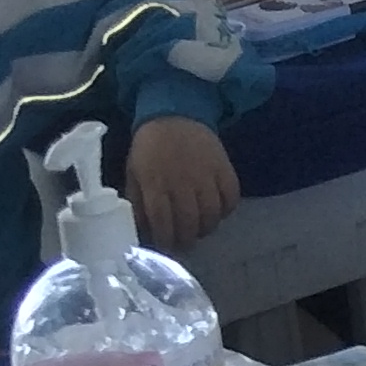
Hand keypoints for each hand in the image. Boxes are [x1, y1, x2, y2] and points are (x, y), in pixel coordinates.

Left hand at [122, 117, 239, 245]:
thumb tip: (142, 231)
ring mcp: (206, 175)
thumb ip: (138, 203)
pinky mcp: (225, 168)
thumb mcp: (134, 174)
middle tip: (183, 245)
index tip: (165, 249)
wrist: (175, 116)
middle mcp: (182, 182)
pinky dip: (226, 210)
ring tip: (199, 230)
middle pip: (189, 223)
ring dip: (206, 228)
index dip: (165, 241)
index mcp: (155, 184)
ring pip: (212, 214)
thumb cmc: (150, 148)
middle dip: (186, 240)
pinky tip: (217, 212)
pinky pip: (231, 197)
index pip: (163, 223)